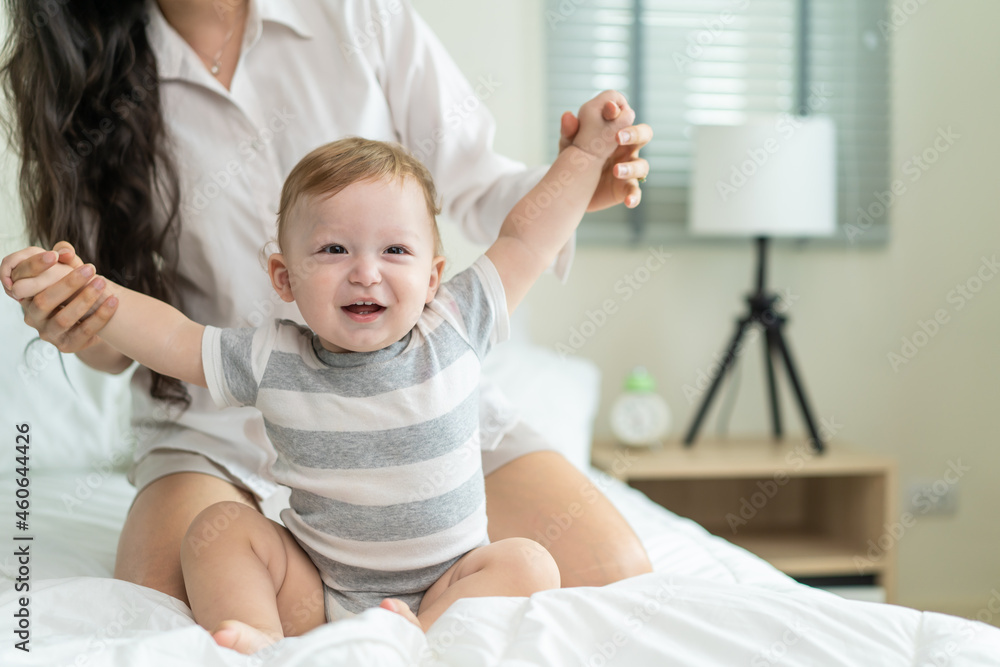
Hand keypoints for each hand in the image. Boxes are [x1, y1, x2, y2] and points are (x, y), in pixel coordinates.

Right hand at [2, 241, 117, 353]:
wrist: (89, 320)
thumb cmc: (75, 290)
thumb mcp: (68, 271)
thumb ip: (65, 258)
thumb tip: (65, 250)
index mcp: (26, 295)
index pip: (21, 279)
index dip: (34, 266)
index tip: (54, 255)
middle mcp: (32, 316)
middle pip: (43, 300)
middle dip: (68, 283)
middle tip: (90, 268)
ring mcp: (48, 333)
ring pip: (64, 318)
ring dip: (85, 299)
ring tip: (102, 282)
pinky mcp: (66, 346)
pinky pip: (84, 330)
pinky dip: (101, 315)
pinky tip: (114, 301)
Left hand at [559, 98, 652, 211]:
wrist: (570, 188)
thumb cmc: (575, 159)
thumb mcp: (569, 145)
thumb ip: (570, 131)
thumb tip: (567, 115)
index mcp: (616, 132)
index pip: (625, 116)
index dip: (621, 109)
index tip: (609, 109)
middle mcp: (627, 149)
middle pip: (644, 134)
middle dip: (635, 133)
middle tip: (618, 136)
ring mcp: (629, 169)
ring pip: (642, 165)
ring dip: (630, 167)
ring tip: (615, 170)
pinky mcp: (625, 189)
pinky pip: (636, 193)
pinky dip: (635, 197)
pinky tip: (628, 202)